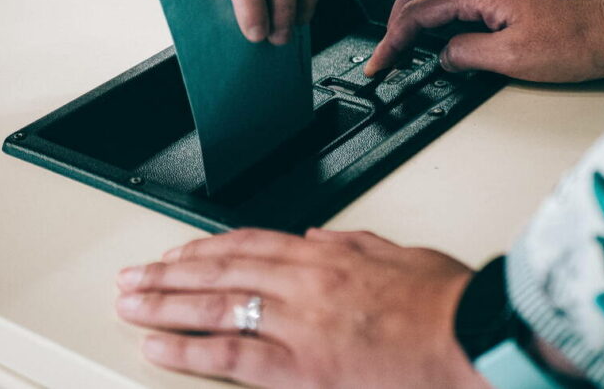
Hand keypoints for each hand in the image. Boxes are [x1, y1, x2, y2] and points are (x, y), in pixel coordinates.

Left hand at [116, 229, 486, 387]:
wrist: (474, 338)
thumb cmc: (446, 302)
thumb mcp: (400, 254)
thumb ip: (355, 243)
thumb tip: (320, 234)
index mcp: (326, 255)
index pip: (249, 243)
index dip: (205, 247)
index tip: (177, 251)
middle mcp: (303, 282)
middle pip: (220, 270)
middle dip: (169, 272)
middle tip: (133, 276)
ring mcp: (298, 324)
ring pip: (215, 307)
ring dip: (165, 303)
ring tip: (129, 304)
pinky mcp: (303, 367)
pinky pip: (232, 356)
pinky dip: (189, 349)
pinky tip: (158, 346)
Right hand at [365, 0, 603, 81]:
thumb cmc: (577, 43)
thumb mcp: (511, 59)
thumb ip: (466, 55)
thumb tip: (443, 56)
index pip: (421, 13)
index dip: (393, 41)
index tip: (380, 63)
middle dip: (398, 16)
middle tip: (391, 47)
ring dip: (419, 6)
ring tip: (410, 36)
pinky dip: (443, 4)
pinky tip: (445, 26)